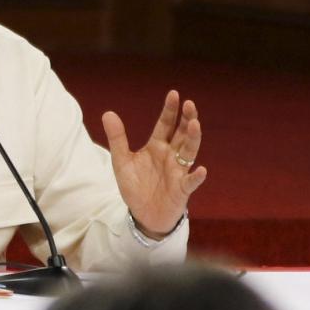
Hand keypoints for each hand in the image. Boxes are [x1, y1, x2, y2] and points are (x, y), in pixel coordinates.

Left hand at [103, 90, 207, 237]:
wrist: (143, 215)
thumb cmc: (136, 187)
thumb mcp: (122, 162)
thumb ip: (117, 139)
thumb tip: (108, 113)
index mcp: (157, 146)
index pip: (166, 124)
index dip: (170, 110)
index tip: (174, 94)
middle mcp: (171, 155)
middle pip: (182, 134)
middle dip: (187, 119)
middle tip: (190, 104)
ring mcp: (178, 171)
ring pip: (189, 152)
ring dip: (193, 139)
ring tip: (195, 124)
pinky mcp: (182, 189)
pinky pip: (191, 182)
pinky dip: (196, 177)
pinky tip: (201, 170)